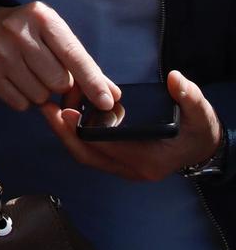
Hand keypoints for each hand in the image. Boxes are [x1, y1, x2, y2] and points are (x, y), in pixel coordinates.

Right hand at [0, 1, 118, 113]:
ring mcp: (0, 52)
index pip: (73, 55)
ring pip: (40, 96)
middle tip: (49, 70)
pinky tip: (18, 80)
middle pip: (59, 81)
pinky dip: (25, 99)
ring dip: (42, 92)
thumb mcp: (58, 37)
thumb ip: (86, 66)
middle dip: (60, 84)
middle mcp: (18, 32)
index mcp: (42, 17)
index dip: (92, 81)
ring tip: (31, 73)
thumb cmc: (32, 32)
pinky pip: (21, 104)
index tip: (106, 102)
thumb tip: (112, 96)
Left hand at [42, 69, 221, 183]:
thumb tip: (175, 80)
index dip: (85, 131)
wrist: (202, 147)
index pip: (109, 148)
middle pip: (89, 155)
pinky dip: (77, 135)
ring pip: (87, 155)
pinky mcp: (120, 162)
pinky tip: (68, 113)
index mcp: (149, 159)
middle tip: (48, 107)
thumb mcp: (199, 111)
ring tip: (51, 107)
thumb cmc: (198, 129)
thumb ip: (189, 96)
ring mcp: (125, 169)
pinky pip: (92, 152)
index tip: (67, 111)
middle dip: (65, 133)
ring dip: (67, 133)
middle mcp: (133, 169)